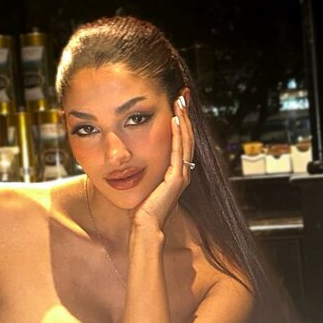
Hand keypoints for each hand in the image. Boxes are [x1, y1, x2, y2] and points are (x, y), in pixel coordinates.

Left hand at [134, 94, 194, 230]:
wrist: (145, 227)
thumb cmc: (141, 208)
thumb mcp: (145, 182)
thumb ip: (146, 169)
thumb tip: (134, 155)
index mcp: (177, 171)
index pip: (182, 140)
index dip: (182, 121)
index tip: (178, 103)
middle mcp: (183, 171)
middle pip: (188, 136)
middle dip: (186, 114)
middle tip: (183, 95)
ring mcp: (182, 175)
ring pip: (186, 141)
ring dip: (183, 119)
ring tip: (180, 101)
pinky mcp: (177, 178)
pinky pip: (179, 152)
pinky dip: (178, 135)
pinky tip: (175, 120)